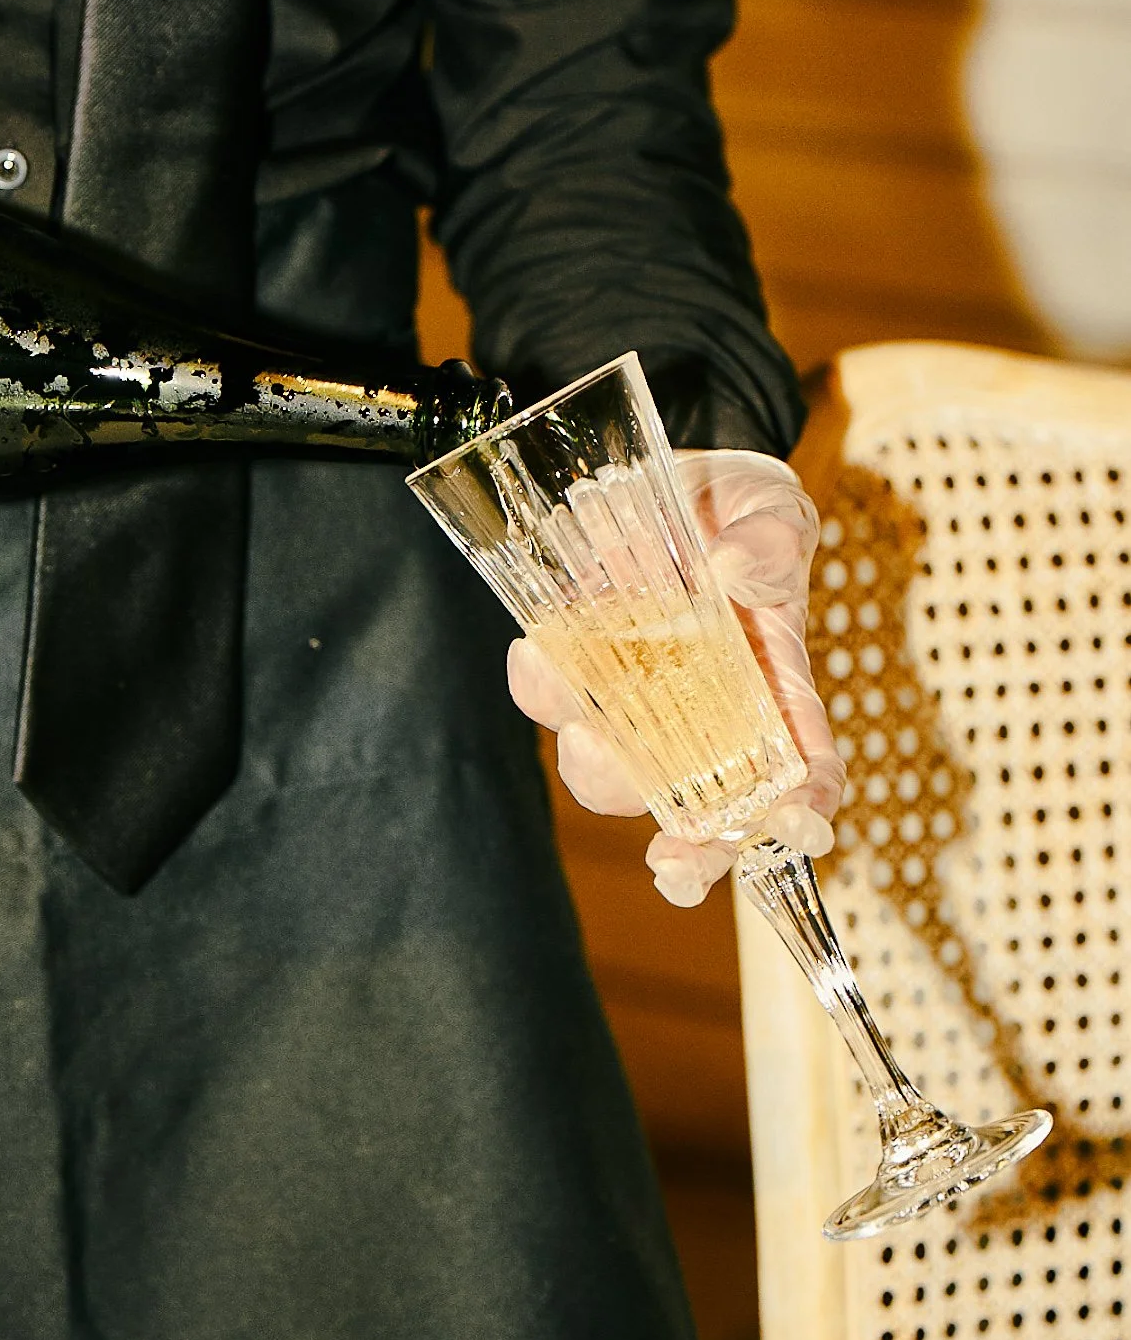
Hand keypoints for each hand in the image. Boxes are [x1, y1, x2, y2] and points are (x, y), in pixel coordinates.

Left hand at [507, 449, 842, 906]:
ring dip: (598, 767)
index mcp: (775, 688)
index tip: (795, 837)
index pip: (804, 768)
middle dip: (692, 853)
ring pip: (617, 770)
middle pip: (705, 809)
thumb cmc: (742, 507)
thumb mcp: (773, 511)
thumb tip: (732, 576)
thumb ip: (769, 545)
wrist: (669, 479)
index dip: (805, 815)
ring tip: (585, 729)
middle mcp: (709, 712)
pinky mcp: (581, 670)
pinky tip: (535, 650)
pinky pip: (555, 700)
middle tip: (669, 861)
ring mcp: (640, 699)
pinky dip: (542, 688)